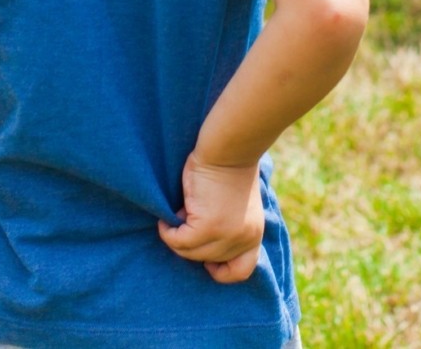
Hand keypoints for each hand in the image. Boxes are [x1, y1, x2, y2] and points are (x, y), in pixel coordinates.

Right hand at [158, 152, 263, 284]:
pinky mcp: (206, 226)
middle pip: (207, 260)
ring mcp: (225, 235)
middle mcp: (243, 239)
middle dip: (192, 244)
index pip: (241, 270)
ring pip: (190, 252)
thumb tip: (197, 243)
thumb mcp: (238, 206)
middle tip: (183, 222)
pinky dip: (168, 231)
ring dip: (177, 237)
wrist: (228, 149)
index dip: (220, 268)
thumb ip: (228, 226)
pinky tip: (166, 220)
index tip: (205, 257)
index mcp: (254, 235)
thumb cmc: (230, 168)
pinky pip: (178, 239)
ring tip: (173, 219)